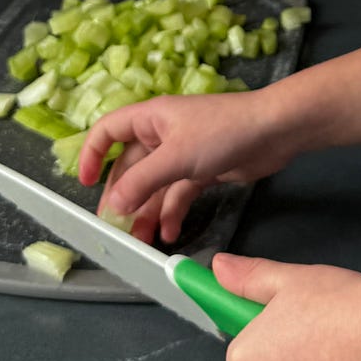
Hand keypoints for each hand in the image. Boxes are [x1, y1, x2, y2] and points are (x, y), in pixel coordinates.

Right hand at [78, 91, 299, 243]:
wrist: (275, 131)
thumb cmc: (222, 132)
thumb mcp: (176, 157)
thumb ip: (141, 182)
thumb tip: (112, 204)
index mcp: (150, 118)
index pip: (108, 131)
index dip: (92, 154)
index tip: (85, 184)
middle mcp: (163, 135)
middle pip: (131, 167)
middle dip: (123, 198)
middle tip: (114, 230)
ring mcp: (183, 154)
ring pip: (155, 186)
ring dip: (147, 213)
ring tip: (141, 242)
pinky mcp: (203, 170)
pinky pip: (178, 194)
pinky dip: (172, 213)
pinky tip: (170, 234)